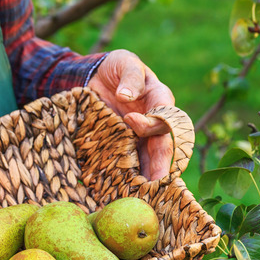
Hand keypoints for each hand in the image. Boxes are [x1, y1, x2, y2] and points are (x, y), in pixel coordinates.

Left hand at [88, 49, 176, 179]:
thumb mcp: (123, 62)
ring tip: (143, 196)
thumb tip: (127, 95)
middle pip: (162, 146)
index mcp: (160, 100)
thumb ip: (129, 76)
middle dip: (160, 166)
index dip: (151, 122)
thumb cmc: (115, 67)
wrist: (96, 77)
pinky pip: (131, 162)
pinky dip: (130, 176)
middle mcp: (155, 121)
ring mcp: (140, 137)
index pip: (164, 116)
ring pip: (150, 159)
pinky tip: (125, 191)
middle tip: (155, 185)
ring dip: (148, 178)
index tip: (130, 120)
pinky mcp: (125, 145)